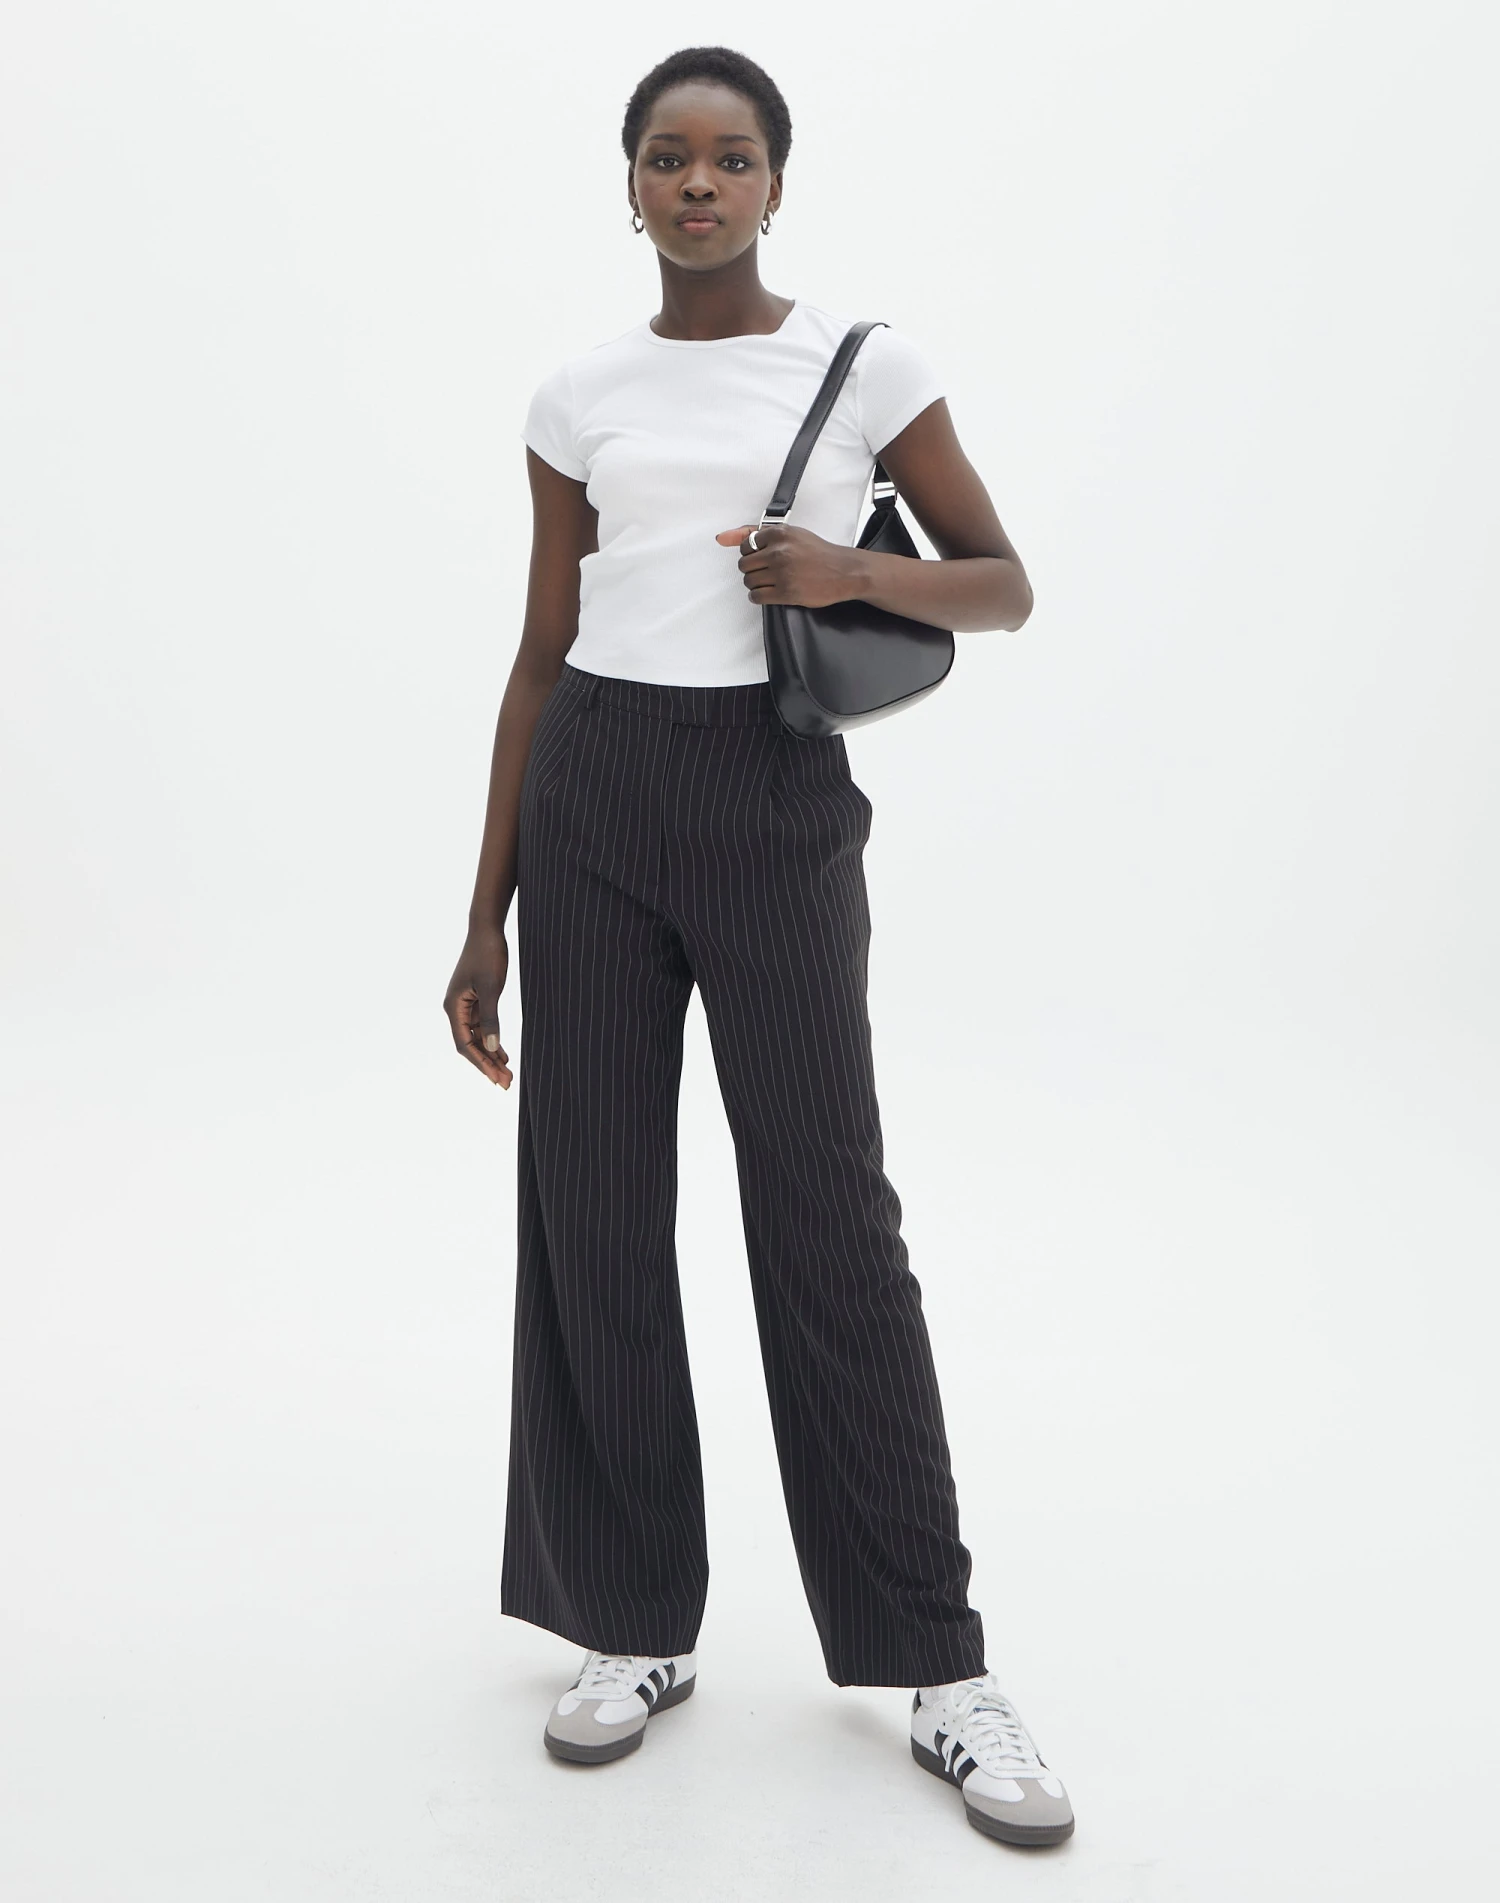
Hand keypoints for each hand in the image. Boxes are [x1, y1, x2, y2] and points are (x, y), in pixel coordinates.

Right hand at [443, 924, 512, 1087]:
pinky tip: (503, 1054)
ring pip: (476, 1038)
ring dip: (490, 1055)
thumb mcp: (491, 988)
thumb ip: (490, 1019)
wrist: (487, 928)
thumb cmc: (488, 954)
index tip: (497, 1078)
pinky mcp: (474, 999)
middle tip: (506, 1083)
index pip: (465, 1044)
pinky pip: (481, 1027)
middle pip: (469, 1045)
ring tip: (507, 1074)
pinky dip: (492, 1041)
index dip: (481, 1063)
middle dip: (487, 1064)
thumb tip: (490, 1048)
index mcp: (453, 1007)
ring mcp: (464, 1005)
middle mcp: (455, 1008)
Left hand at [715, 522, 863, 608]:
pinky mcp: (786, 592)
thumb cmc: (818, 552)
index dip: (752, 554)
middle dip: (753, 570)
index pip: (746, 545)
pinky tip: (770, 593)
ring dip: (755, 584)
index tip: (763, 558)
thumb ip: (755, 533)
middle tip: (767, 572)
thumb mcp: (790, 534)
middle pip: (744, 565)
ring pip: (749, 581)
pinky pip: (756, 596)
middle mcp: (779, 552)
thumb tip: (721, 538)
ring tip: (770, 582)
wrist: (844, 571)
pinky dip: (758, 597)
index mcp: (779, 533)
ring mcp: (782, 573)